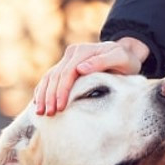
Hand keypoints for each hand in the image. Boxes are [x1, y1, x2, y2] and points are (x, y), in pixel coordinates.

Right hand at [35, 37, 149, 115]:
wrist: (126, 54)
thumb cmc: (125, 59)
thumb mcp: (119, 59)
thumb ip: (102, 62)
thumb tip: (80, 68)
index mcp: (82, 51)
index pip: (67, 73)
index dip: (62, 91)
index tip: (60, 107)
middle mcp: (72, 53)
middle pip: (55, 76)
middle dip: (50, 96)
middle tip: (48, 114)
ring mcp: (68, 59)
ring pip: (49, 77)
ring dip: (43, 94)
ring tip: (39, 112)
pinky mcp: (67, 66)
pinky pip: (50, 78)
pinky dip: (43, 90)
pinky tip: (38, 103)